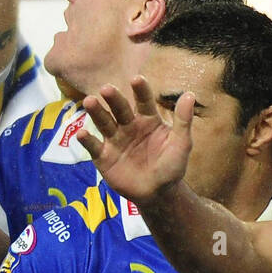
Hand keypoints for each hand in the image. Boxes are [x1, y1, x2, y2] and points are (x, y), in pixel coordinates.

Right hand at [78, 78, 193, 204]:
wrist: (158, 193)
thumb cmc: (171, 166)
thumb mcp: (181, 144)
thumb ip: (183, 120)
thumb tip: (190, 94)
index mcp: (147, 119)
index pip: (143, 101)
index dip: (140, 90)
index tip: (136, 79)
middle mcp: (128, 125)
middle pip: (119, 109)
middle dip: (113, 98)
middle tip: (106, 88)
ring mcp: (114, 140)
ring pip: (103, 122)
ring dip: (96, 112)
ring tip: (89, 101)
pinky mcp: (103, 156)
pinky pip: (93, 146)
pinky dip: (87, 140)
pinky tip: (81, 134)